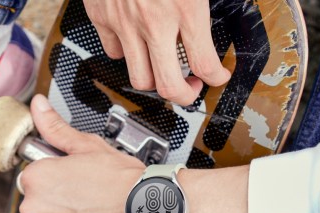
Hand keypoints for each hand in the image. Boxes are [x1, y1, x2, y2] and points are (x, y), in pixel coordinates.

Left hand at [19, 95, 145, 212]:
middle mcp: (35, 208)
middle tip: (86, 197)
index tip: (73, 180)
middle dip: (58, 201)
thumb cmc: (124, 181)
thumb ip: (56, 128)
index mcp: (37, 178)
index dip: (56, 177)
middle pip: (39, 203)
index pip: (34, 177)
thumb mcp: (89, 147)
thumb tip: (39, 107)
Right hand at [83, 0, 230, 105]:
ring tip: (164, 70)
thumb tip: (211, 9)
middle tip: (191, 87)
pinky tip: (137, 44)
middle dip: (185, 95)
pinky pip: (114, 53)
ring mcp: (125, 23)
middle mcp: (154, 21)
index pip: (205, 64)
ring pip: (139, 79)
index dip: (216, 78)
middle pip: (169, 86)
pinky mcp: (101, 17)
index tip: (217, 76)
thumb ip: (204, 0)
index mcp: (186, 6)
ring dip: (155, 80)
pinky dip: (127, 55)